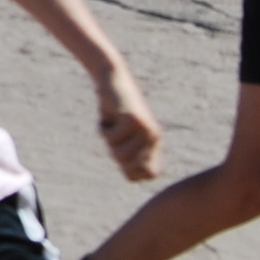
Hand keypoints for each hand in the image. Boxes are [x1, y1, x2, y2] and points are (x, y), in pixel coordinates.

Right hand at [94, 66, 161, 181]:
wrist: (113, 81)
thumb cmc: (114, 112)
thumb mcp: (122, 138)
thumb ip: (128, 158)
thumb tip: (134, 178)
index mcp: (155, 143)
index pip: (148, 175)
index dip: (131, 169)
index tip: (123, 151)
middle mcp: (154, 137)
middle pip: (128, 166)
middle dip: (115, 153)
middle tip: (116, 133)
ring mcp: (145, 128)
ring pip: (119, 154)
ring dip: (109, 140)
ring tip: (113, 123)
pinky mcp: (132, 119)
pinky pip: (110, 137)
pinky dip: (103, 128)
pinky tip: (110, 114)